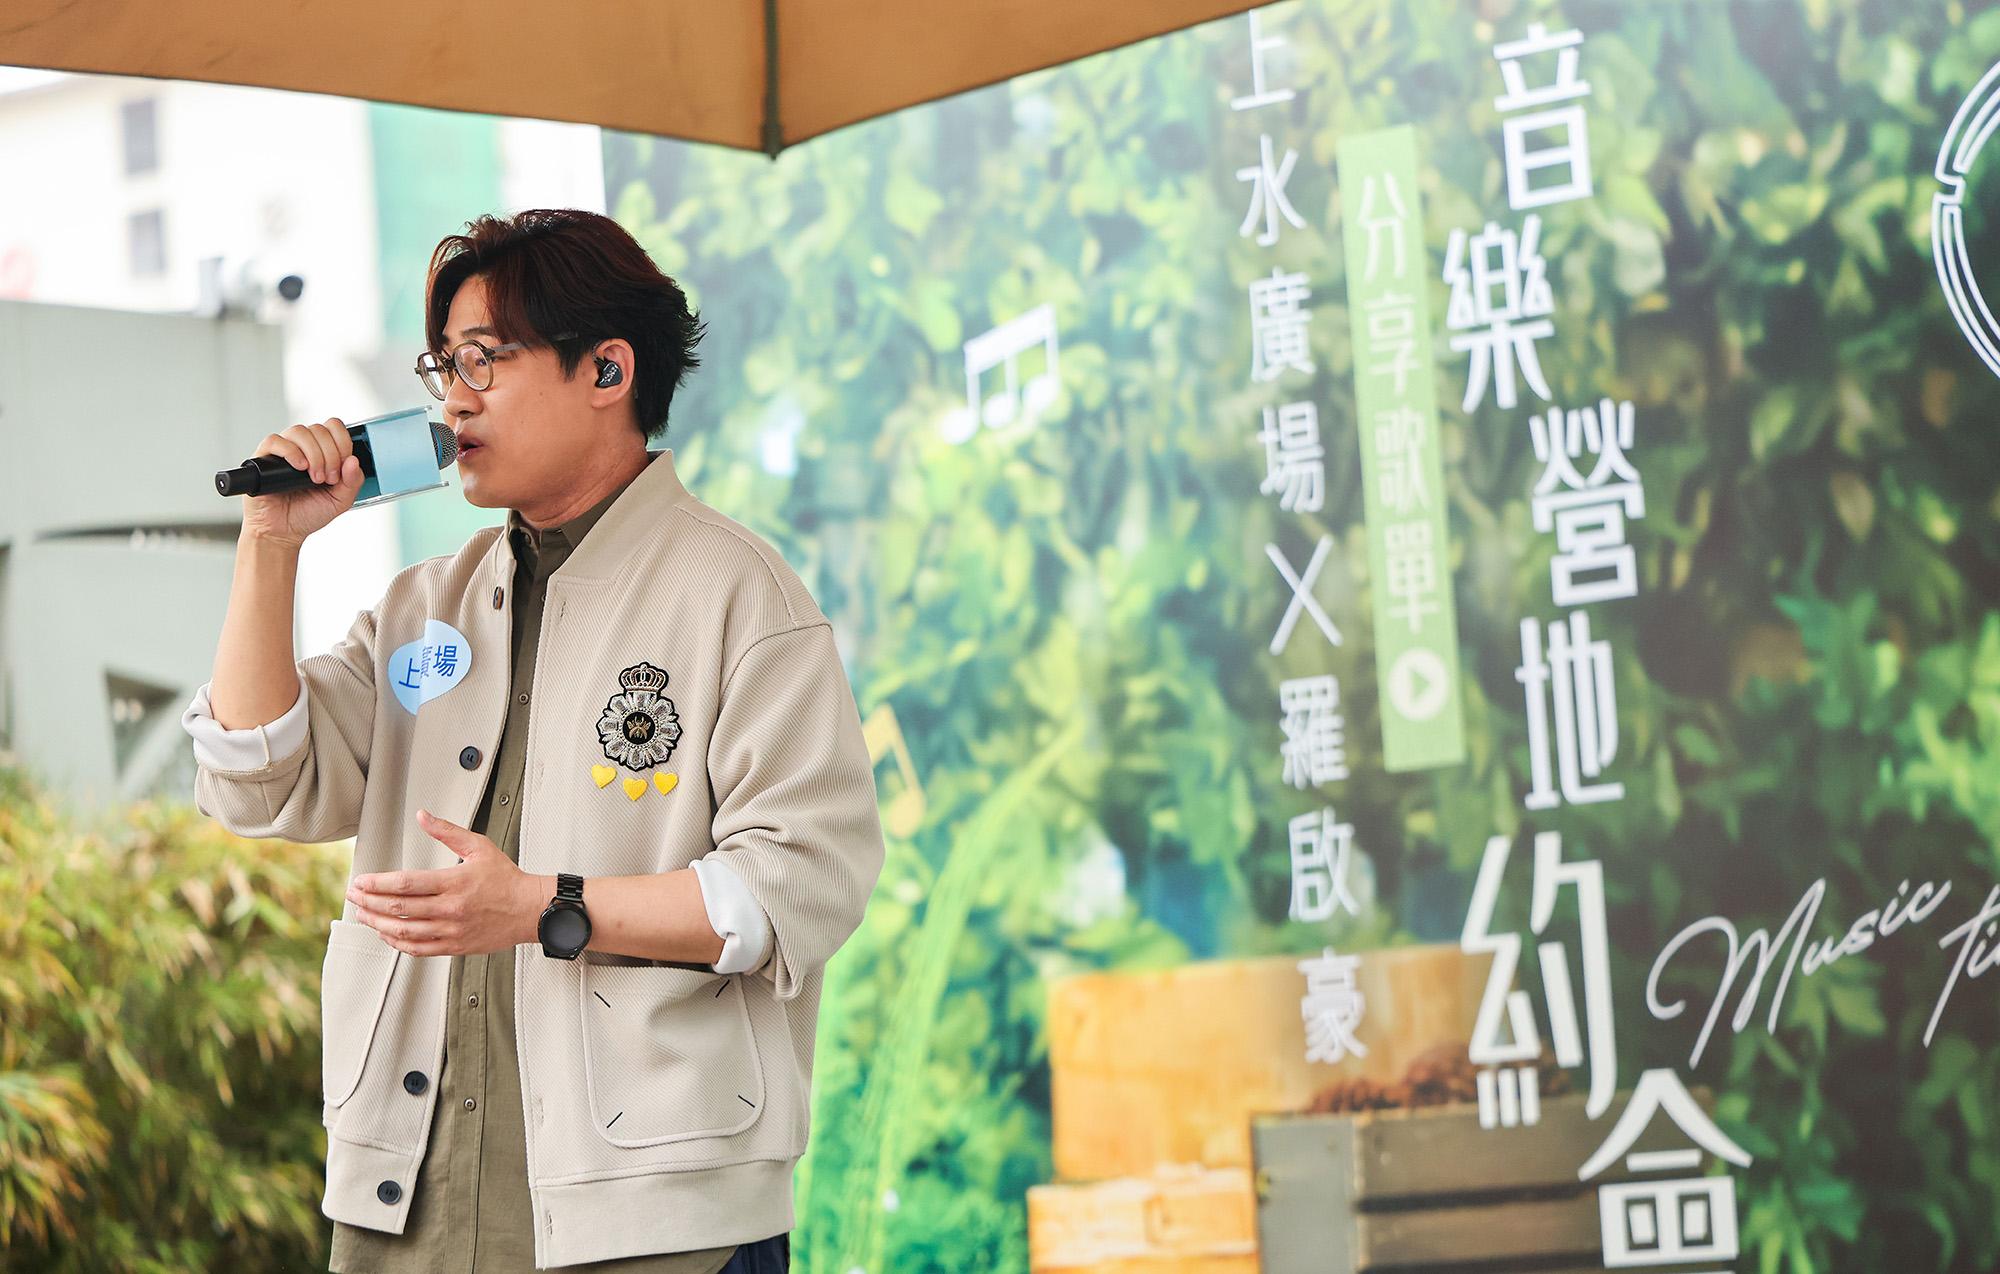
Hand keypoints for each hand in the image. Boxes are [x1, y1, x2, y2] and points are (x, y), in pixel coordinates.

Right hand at [239, 418, 364, 547]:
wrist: (282, 532)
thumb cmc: (308, 514)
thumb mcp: (340, 500)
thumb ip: (353, 482)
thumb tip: (353, 460)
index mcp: (322, 452)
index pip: (334, 427)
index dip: (342, 442)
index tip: (343, 466)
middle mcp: (303, 447)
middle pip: (319, 429)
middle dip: (330, 455)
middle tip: (327, 479)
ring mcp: (283, 451)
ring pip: (300, 431)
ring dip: (313, 454)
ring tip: (314, 478)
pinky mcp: (263, 458)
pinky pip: (275, 440)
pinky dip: (291, 452)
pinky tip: (299, 467)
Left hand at [346, 810, 545, 956]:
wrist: (530, 910)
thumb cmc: (506, 879)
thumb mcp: (478, 847)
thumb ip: (447, 832)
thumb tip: (422, 816)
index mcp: (454, 883)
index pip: (405, 884)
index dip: (377, 883)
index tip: (361, 881)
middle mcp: (450, 908)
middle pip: (398, 909)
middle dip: (369, 902)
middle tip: (353, 895)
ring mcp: (451, 930)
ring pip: (403, 932)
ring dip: (377, 924)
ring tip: (362, 914)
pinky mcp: (454, 946)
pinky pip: (418, 949)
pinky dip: (397, 943)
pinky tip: (386, 934)